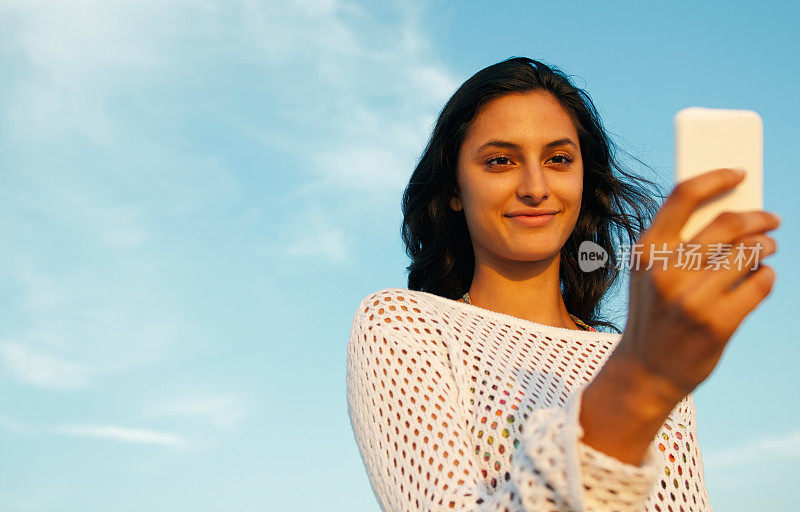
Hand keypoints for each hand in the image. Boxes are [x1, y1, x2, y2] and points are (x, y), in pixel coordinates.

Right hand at [612, 167, 779, 404]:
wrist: (645, 371)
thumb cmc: (654, 314)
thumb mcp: (649, 273)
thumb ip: (677, 243)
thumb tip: (731, 211)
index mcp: (646, 251)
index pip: (683, 196)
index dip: (715, 177)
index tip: (740, 172)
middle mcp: (665, 271)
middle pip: (727, 222)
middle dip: (758, 217)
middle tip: (770, 219)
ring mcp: (691, 298)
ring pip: (749, 251)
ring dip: (766, 246)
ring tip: (767, 249)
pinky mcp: (717, 323)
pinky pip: (760, 283)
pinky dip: (767, 276)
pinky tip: (760, 279)